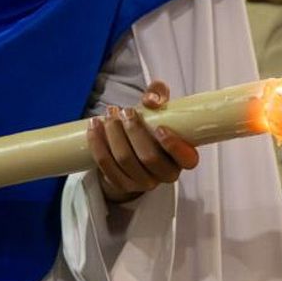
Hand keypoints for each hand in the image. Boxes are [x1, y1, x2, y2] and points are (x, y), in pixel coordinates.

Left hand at [86, 80, 198, 203]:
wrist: (134, 144)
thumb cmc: (153, 123)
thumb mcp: (161, 105)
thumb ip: (159, 94)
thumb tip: (151, 101)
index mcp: (184, 158)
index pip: (187, 159)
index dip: (174, 146)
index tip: (160, 127)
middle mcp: (167, 174)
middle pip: (149, 158)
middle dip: (134, 132)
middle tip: (124, 111)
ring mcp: (144, 183)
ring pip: (125, 161)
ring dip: (114, 135)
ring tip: (108, 115)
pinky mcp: (122, 185)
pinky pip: (107, 167)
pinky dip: (98, 146)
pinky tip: (94, 128)